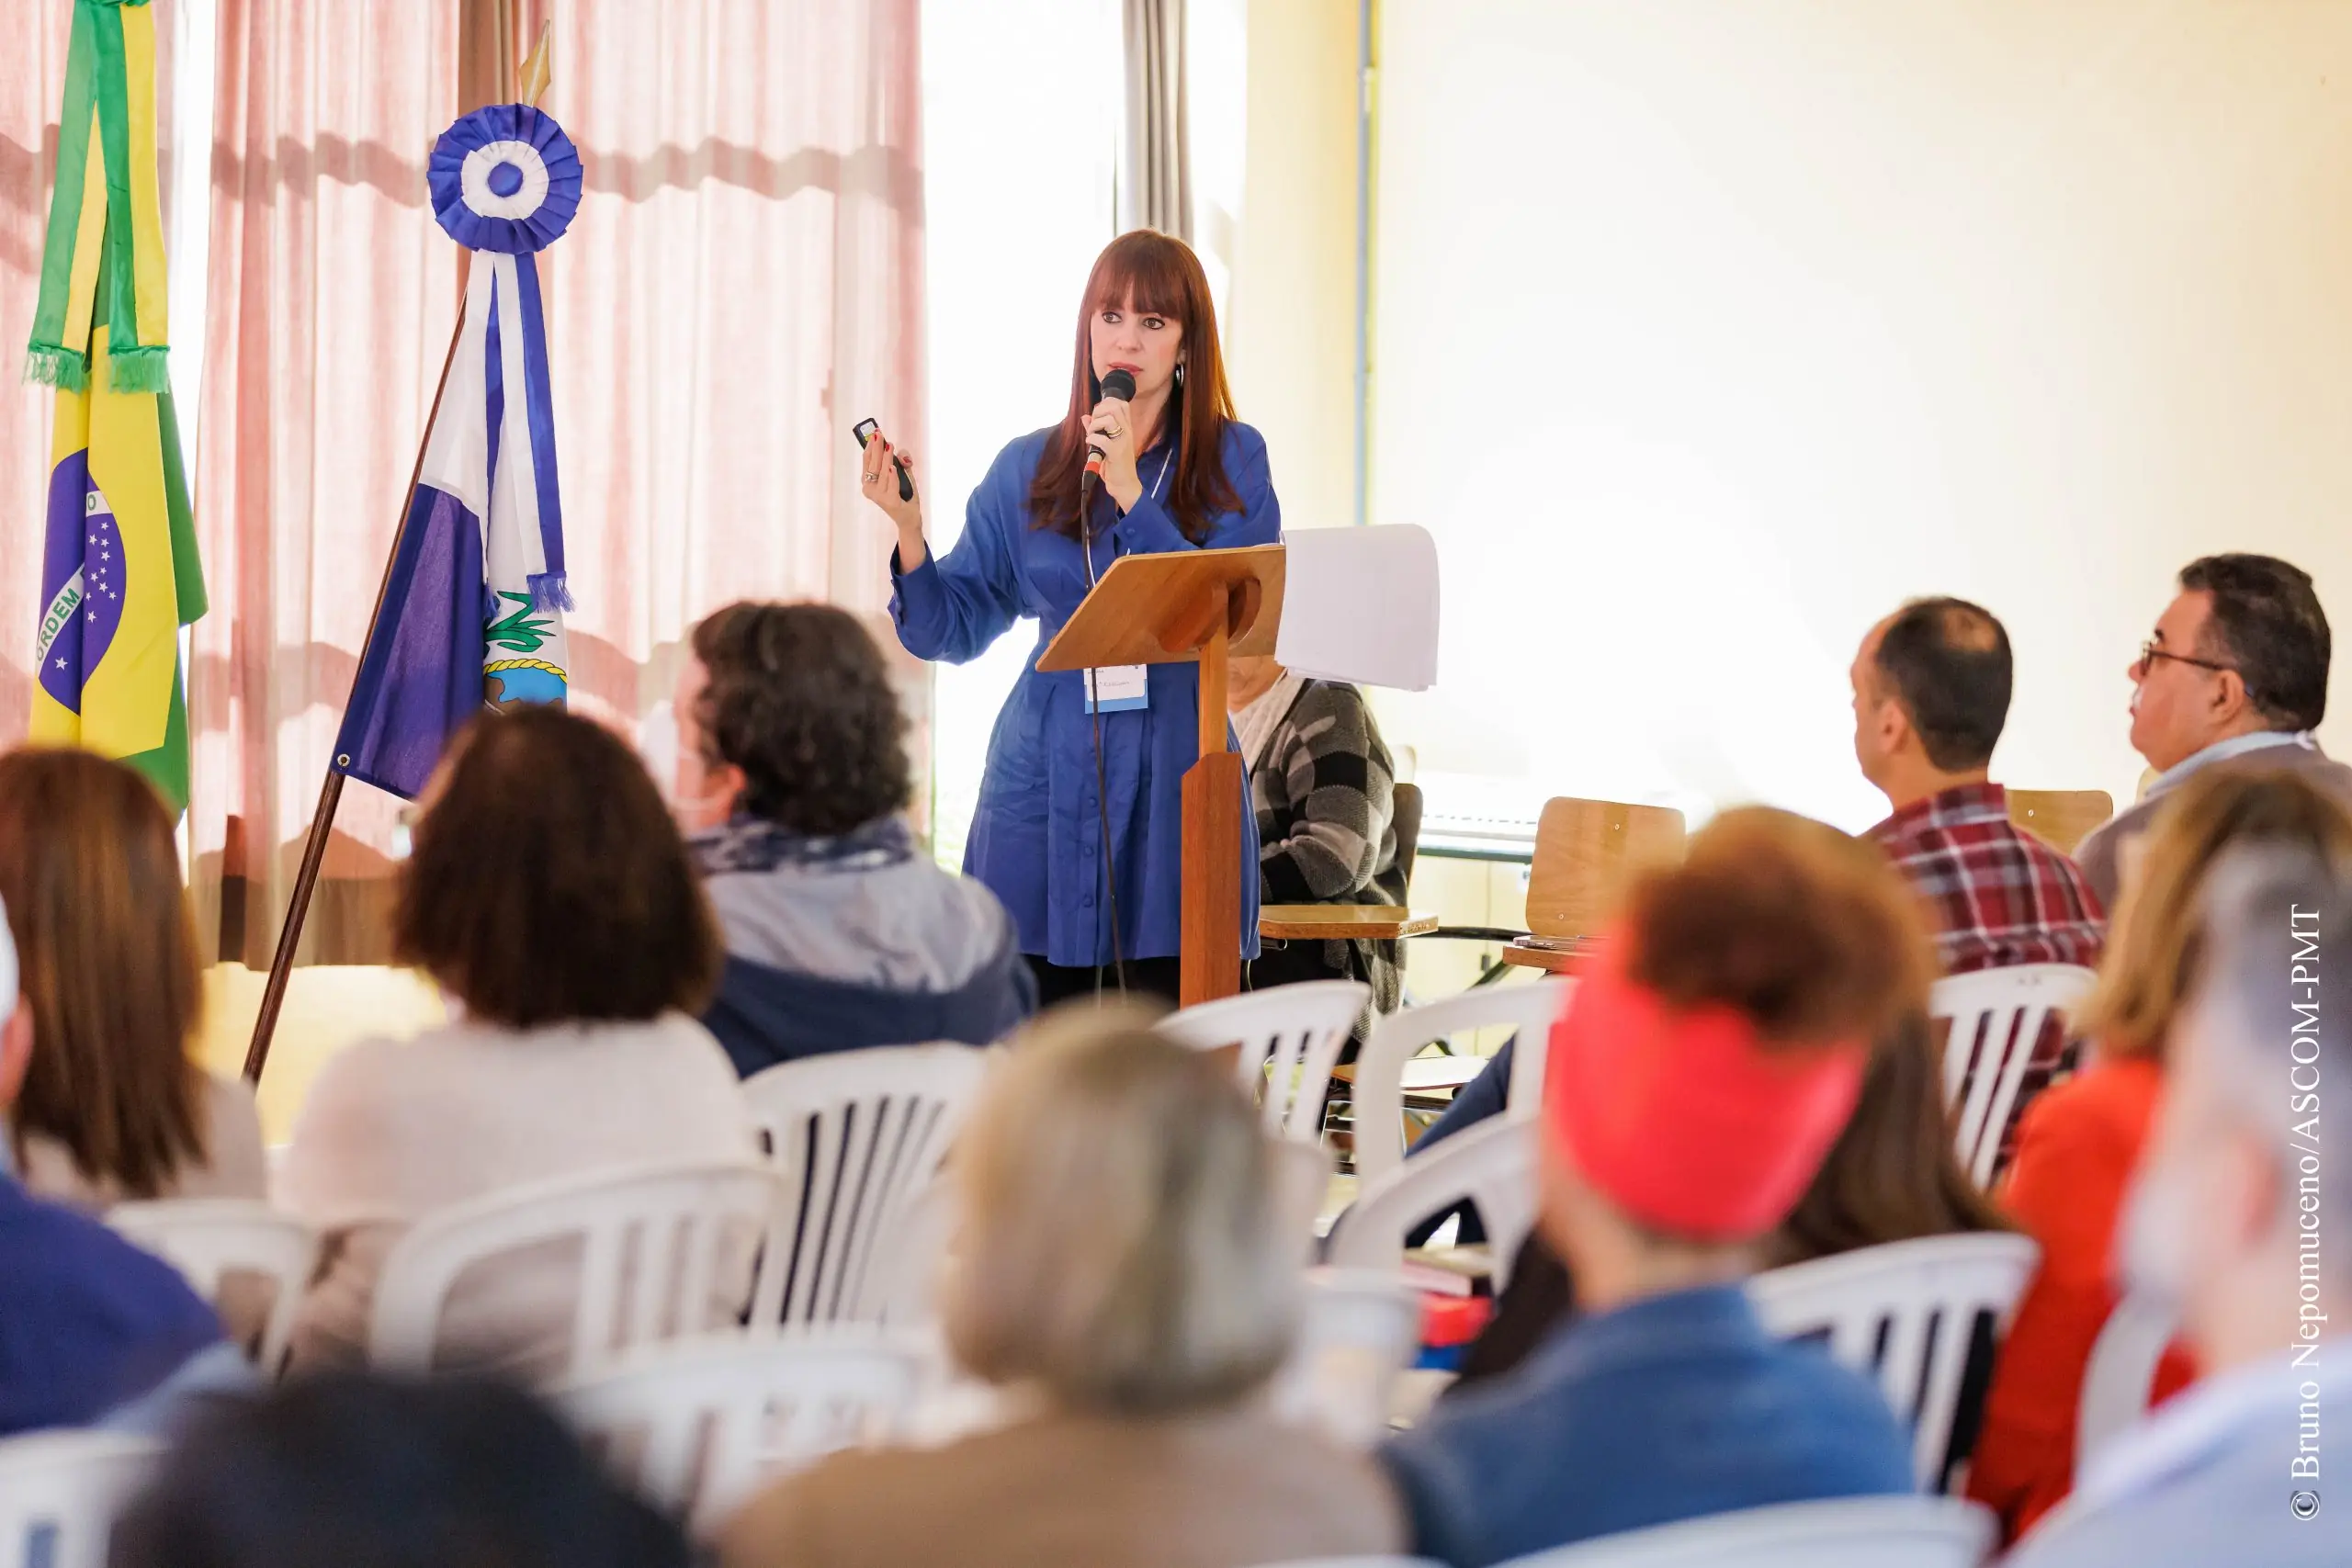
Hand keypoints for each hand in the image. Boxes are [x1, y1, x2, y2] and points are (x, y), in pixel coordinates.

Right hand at [858, 430, 923, 541]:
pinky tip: (892, 467)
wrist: (908, 517)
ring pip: (883, 472)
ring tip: (890, 446)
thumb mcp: (903, 474)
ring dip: (886, 458)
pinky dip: (892, 475)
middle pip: (872, 464)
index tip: (874, 433)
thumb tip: (902, 455)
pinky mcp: (889, 501)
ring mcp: (878, 496)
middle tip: (879, 434)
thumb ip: (902, 462)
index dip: (870, 446)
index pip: (867, 461)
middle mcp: (869, 488)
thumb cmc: (903, 494)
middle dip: (876, 448)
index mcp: (868, 481)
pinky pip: (891, 484)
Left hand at [1084, 396, 1142, 511]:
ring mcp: (1123, 442)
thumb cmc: (1115, 466)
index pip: (1122, 404)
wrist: (1124, 486)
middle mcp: (1127, 432)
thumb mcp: (1105, 445)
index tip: (1098, 415)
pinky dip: (1092, 439)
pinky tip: (1089, 443)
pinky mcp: (1116, 453)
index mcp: (1126, 429)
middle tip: (1093, 425)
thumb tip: (1085, 417)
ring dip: (1095, 425)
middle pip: (1114, 407)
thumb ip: (1096, 430)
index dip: (1107, 404)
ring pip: (1109, 420)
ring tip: (1091, 435)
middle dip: (1098, 412)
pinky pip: (1102, 440)